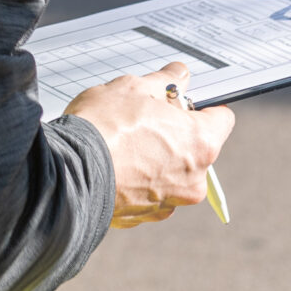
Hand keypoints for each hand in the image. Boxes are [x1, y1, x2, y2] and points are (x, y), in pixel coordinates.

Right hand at [66, 61, 234, 227]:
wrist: (67, 172)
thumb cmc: (103, 128)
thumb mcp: (134, 87)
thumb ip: (165, 81)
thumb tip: (179, 74)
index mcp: (200, 143)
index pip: (222, 118)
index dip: (201, 106)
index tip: (181, 102)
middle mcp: (194, 179)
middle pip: (195, 147)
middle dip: (174, 133)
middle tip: (143, 119)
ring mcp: (170, 202)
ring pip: (172, 172)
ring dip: (156, 158)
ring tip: (123, 143)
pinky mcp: (145, 216)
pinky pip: (150, 192)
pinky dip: (138, 180)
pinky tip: (115, 165)